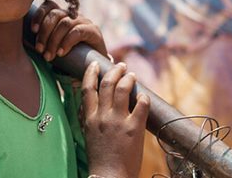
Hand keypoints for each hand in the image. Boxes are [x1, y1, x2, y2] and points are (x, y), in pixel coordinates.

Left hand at [31, 0, 107, 61]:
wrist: (92, 68)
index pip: (49, 5)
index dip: (39, 15)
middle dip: (44, 32)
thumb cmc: (68, 59)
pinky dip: (67, 42)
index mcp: (62, 16)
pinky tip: (61, 53)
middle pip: (56, 14)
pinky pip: (78, 31)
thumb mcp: (52, 47)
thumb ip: (41, 41)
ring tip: (49, 56)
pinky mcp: (94, 31)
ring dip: (53, 40)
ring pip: (65, 23)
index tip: (33, 30)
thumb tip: (20, 40)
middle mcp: (73, 16)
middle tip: (39, 50)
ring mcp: (85, 22)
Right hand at [82, 61, 149, 177]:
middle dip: (114, 70)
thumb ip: (91, 118)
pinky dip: (143, 97)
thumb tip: (94, 103)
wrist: (109, 177)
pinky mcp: (134, 128)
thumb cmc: (100, 159)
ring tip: (132, 75)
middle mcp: (103, 116)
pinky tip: (144, 96)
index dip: (91, 73)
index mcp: (90, 118)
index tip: (95, 64)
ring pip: (123, 88)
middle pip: (107, 83)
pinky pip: (141, 104)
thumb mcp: (89, 135)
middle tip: (120, 66)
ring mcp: (118, 121)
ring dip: (128, 78)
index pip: (88, 88)